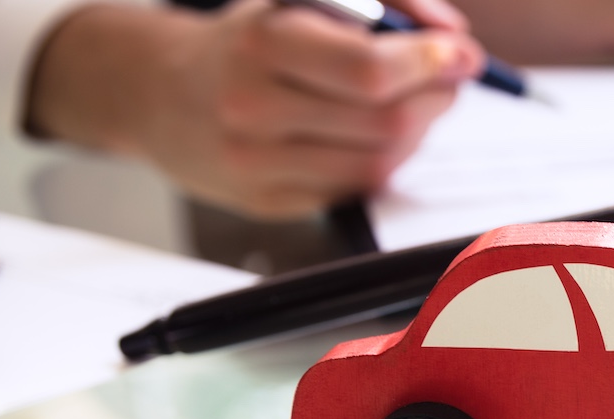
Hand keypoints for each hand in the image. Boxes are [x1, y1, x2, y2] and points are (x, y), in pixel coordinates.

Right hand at [28, 0, 483, 218]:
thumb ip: (386, 3)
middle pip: (383, 121)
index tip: (459, 53)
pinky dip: (380, 162)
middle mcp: (251, 107)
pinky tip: (375, 136)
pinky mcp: (264, 203)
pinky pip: (352, 190)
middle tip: (448, 79)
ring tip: (414, 105)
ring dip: (416, 133)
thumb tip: (451, 35)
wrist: (154, 91)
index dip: (429, 63)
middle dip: (434, 98)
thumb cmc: (245, 39)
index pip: (368, 70)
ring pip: (377, 163)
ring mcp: (255, 163)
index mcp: (262, 43)